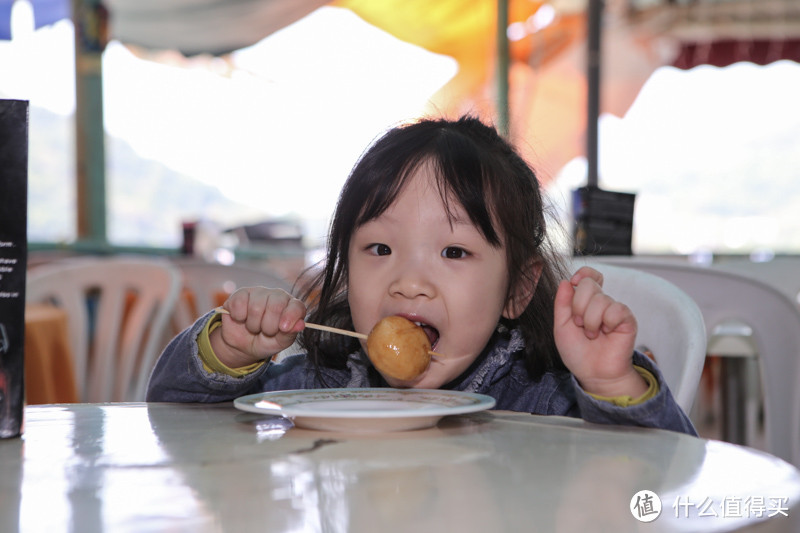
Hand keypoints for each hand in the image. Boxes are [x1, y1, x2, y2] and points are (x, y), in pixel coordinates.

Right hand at [210, 287, 305, 367]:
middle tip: (265, 332)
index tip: (283, 328)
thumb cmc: (264, 342)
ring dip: (253, 325)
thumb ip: (290, 334)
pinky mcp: (241, 293)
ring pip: (256, 307)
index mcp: (291, 307)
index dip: (291, 317)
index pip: (297, 306)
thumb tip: (301, 324)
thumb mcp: (279, 343)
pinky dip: (239, 317)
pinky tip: (241, 319)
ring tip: (254, 327)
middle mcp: (277, 296)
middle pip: (276, 306)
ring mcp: (259, 293)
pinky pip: (239, 304)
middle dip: (268, 326)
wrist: (241, 345)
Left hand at [553, 266, 646, 397]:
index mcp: (585, 301)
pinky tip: (607, 333)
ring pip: (600, 300)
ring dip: (590, 321)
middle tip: (580, 324)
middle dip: (578, 306)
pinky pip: (616, 310)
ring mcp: (614, 309)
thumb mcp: (561, 326)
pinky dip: (606, 323)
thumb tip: (565, 282)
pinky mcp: (627, 319)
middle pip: (589, 284)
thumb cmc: (577, 352)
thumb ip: (561, 304)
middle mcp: (601, 302)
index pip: (589, 275)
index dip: (583, 274)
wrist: (593, 373)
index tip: (574, 282)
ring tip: (592, 334)